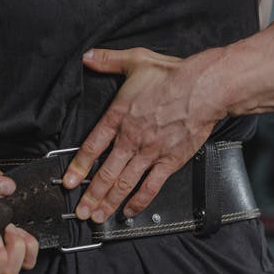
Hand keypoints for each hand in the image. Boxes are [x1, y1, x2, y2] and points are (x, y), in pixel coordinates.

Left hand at [62, 48, 225, 222]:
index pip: (91, 147)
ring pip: (124, 183)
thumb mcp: (136, 60)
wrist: (205, 88)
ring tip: (98, 217)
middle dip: (91, 196)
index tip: (69, 182)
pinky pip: (151, 187)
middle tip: (82, 211)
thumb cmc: (173, 75)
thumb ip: (108, 60)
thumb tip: (88, 57)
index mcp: (119, 116)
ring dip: (109, 202)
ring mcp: (150, 153)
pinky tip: (129, 211)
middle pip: (105, 173)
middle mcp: (131, 138)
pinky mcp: (169, 162)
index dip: (78, 167)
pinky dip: (139, 202)